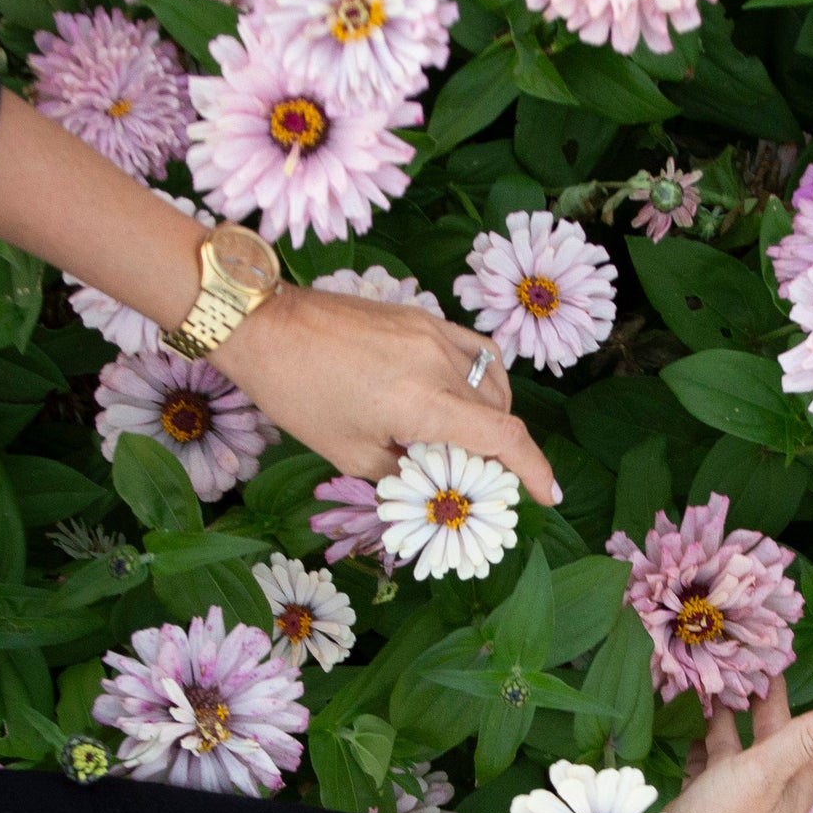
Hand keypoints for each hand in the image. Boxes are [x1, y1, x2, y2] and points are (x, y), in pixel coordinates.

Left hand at [212, 282, 559, 503]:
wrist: (265, 326)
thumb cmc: (298, 394)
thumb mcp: (349, 452)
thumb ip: (403, 471)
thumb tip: (435, 483)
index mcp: (421, 403)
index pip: (502, 437)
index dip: (533, 469)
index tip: (547, 494)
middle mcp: (439, 364)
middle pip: (498, 414)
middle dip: (499, 451)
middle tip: (480, 477)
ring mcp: (435, 334)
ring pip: (490, 383)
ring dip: (491, 415)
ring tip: (467, 439)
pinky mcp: (424, 318)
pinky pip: (477, 350)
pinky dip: (485, 377)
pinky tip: (472, 393)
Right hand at [652, 677, 812, 812]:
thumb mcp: (766, 773)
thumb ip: (808, 741)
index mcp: (794, 790)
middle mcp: (770, 795)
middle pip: (784, 744)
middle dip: (778, 707)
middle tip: (770, 670)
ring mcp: (736, 801)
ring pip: (744, 751)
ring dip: (738, 719)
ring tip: (729, 684)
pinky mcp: (704, 804)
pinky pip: (711, 763)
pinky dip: (707, 740)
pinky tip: (696, 722)